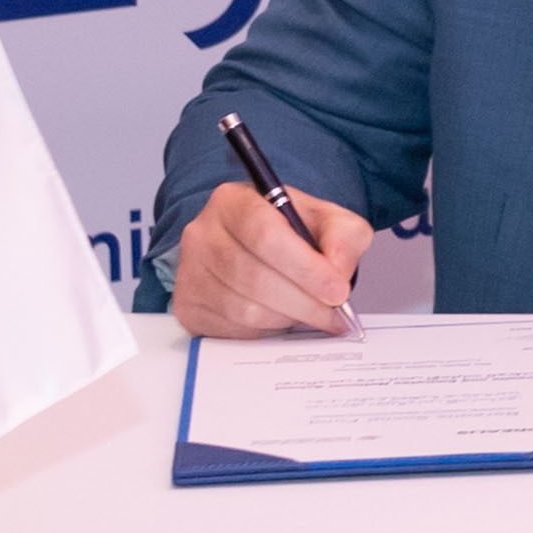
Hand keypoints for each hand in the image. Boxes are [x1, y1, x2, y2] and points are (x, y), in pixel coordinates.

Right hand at [170, 180, 371, 337]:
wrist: (259, 249)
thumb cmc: (291, 232)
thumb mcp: (328, 220)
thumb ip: (344, 237)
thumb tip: (337, 271)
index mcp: (233, 201)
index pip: (265, 235)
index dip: (305, 268)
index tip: (337, 291)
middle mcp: (202, 233)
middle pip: (255, 277)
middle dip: (304, 302)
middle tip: (334, 314)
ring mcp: (190, 272)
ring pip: (245, 309)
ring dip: (288, 318)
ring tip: (312, 314)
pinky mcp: (188, 306)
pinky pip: (232, 330)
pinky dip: (266, 330)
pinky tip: (283, 318)